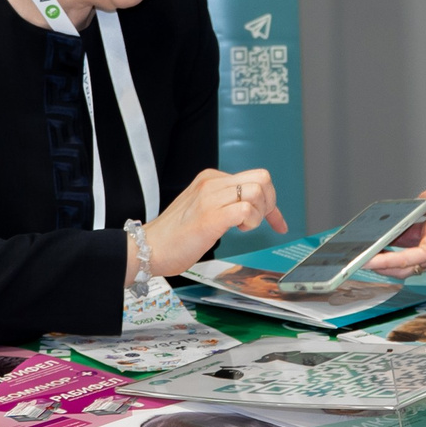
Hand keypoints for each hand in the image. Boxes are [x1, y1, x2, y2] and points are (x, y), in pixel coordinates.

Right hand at [140, 167, 283, 277]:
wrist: (149, 249)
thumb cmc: (176, 236)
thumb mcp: (203, 208)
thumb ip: (225, 202)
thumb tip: (254, 208)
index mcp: (210, 178)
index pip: (255, 177)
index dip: (272, 201)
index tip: (276, 221)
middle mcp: (211, 183)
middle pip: (262, 178)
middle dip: (270, 204)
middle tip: (258, 222)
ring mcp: (210, 198)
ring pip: (257, 192)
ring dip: (258, 214)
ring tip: (243, 227)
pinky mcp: (210, 217)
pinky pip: (246, 209)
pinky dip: (250, 222)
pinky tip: (237, 230)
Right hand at [368, 163, 425, 274]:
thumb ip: (422, 202)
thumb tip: (410, 205)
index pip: (408, 242)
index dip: (389, 242)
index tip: (372, 239)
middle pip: (403, 259)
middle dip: (381, 258)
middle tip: (362, 254)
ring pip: (403, 266)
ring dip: (380, 265)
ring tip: (360, 262)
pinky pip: (407, 260)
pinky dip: (387, 261)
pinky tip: (371, 260)